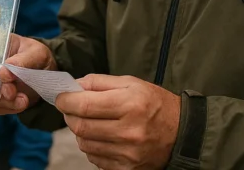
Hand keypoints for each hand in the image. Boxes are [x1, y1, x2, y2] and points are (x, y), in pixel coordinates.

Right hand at [0, 34, 55, 114]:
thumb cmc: (37, 56)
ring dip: (3, 103)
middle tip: (12, 93)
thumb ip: (23, 61)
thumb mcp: (36, 53)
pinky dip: (6, 109)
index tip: (3, 75)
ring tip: (22, 101)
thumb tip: (3, 73)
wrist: (44, 71)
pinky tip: (20, 104)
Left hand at [56, 74, 180, 169]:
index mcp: (130, 105)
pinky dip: (92, 147)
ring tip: (88, 121)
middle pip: (81, 127)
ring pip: (85, 145)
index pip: (84, 106)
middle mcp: (129, 132)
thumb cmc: (156, 104)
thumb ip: (100, 82)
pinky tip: (101, 137)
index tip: (61, 97)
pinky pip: (95, 159)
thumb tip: (74, 86)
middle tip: (70, 108)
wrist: (182, 133)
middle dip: (69, 116)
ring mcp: (127, 154)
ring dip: (79, 132)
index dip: (66, 101)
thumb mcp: (132, 83)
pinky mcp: (126, 169)